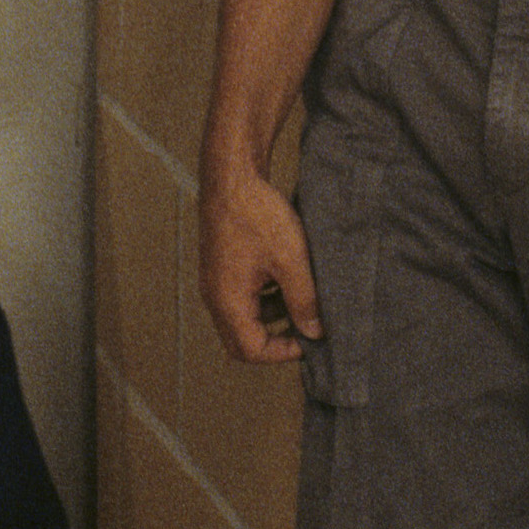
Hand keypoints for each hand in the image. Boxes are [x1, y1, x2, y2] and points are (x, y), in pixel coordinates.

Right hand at [200, 166, 323, 364]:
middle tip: (302, 328)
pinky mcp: (220, 267)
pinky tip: (284, 280)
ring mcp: (215, 282)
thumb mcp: (291, 260)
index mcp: (228, 301)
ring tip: (298, 302)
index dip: (283, 352)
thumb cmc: (256, 214)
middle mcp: (215, 296)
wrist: (232, 177)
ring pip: (241, 320)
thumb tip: (314, 330)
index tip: (309, 337)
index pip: (251, 350)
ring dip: (269, 320)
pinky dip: (262, 300)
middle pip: (240, 342)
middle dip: (273, 342)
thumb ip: (304, 300)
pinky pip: (239, 299)